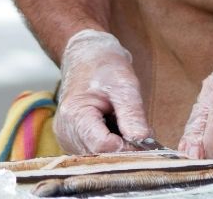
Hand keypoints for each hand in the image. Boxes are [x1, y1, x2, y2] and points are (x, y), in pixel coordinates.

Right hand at [54, 29, 152, 153]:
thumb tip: (144, 141)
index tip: (146, 139)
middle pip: (101, 155)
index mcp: (75, 114)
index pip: (102, 146)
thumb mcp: (124, 84)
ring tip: (126, 125)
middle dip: (126, 149)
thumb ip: (133, 115)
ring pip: (100, 157)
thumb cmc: (104, 65)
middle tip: (143, 132)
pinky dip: (112, 145)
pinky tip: (117, 129)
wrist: (85, 56)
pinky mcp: (73, 141)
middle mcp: (66, 131)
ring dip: (120, 148)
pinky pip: (96, 152)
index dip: (127, 147)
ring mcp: (68, 138)